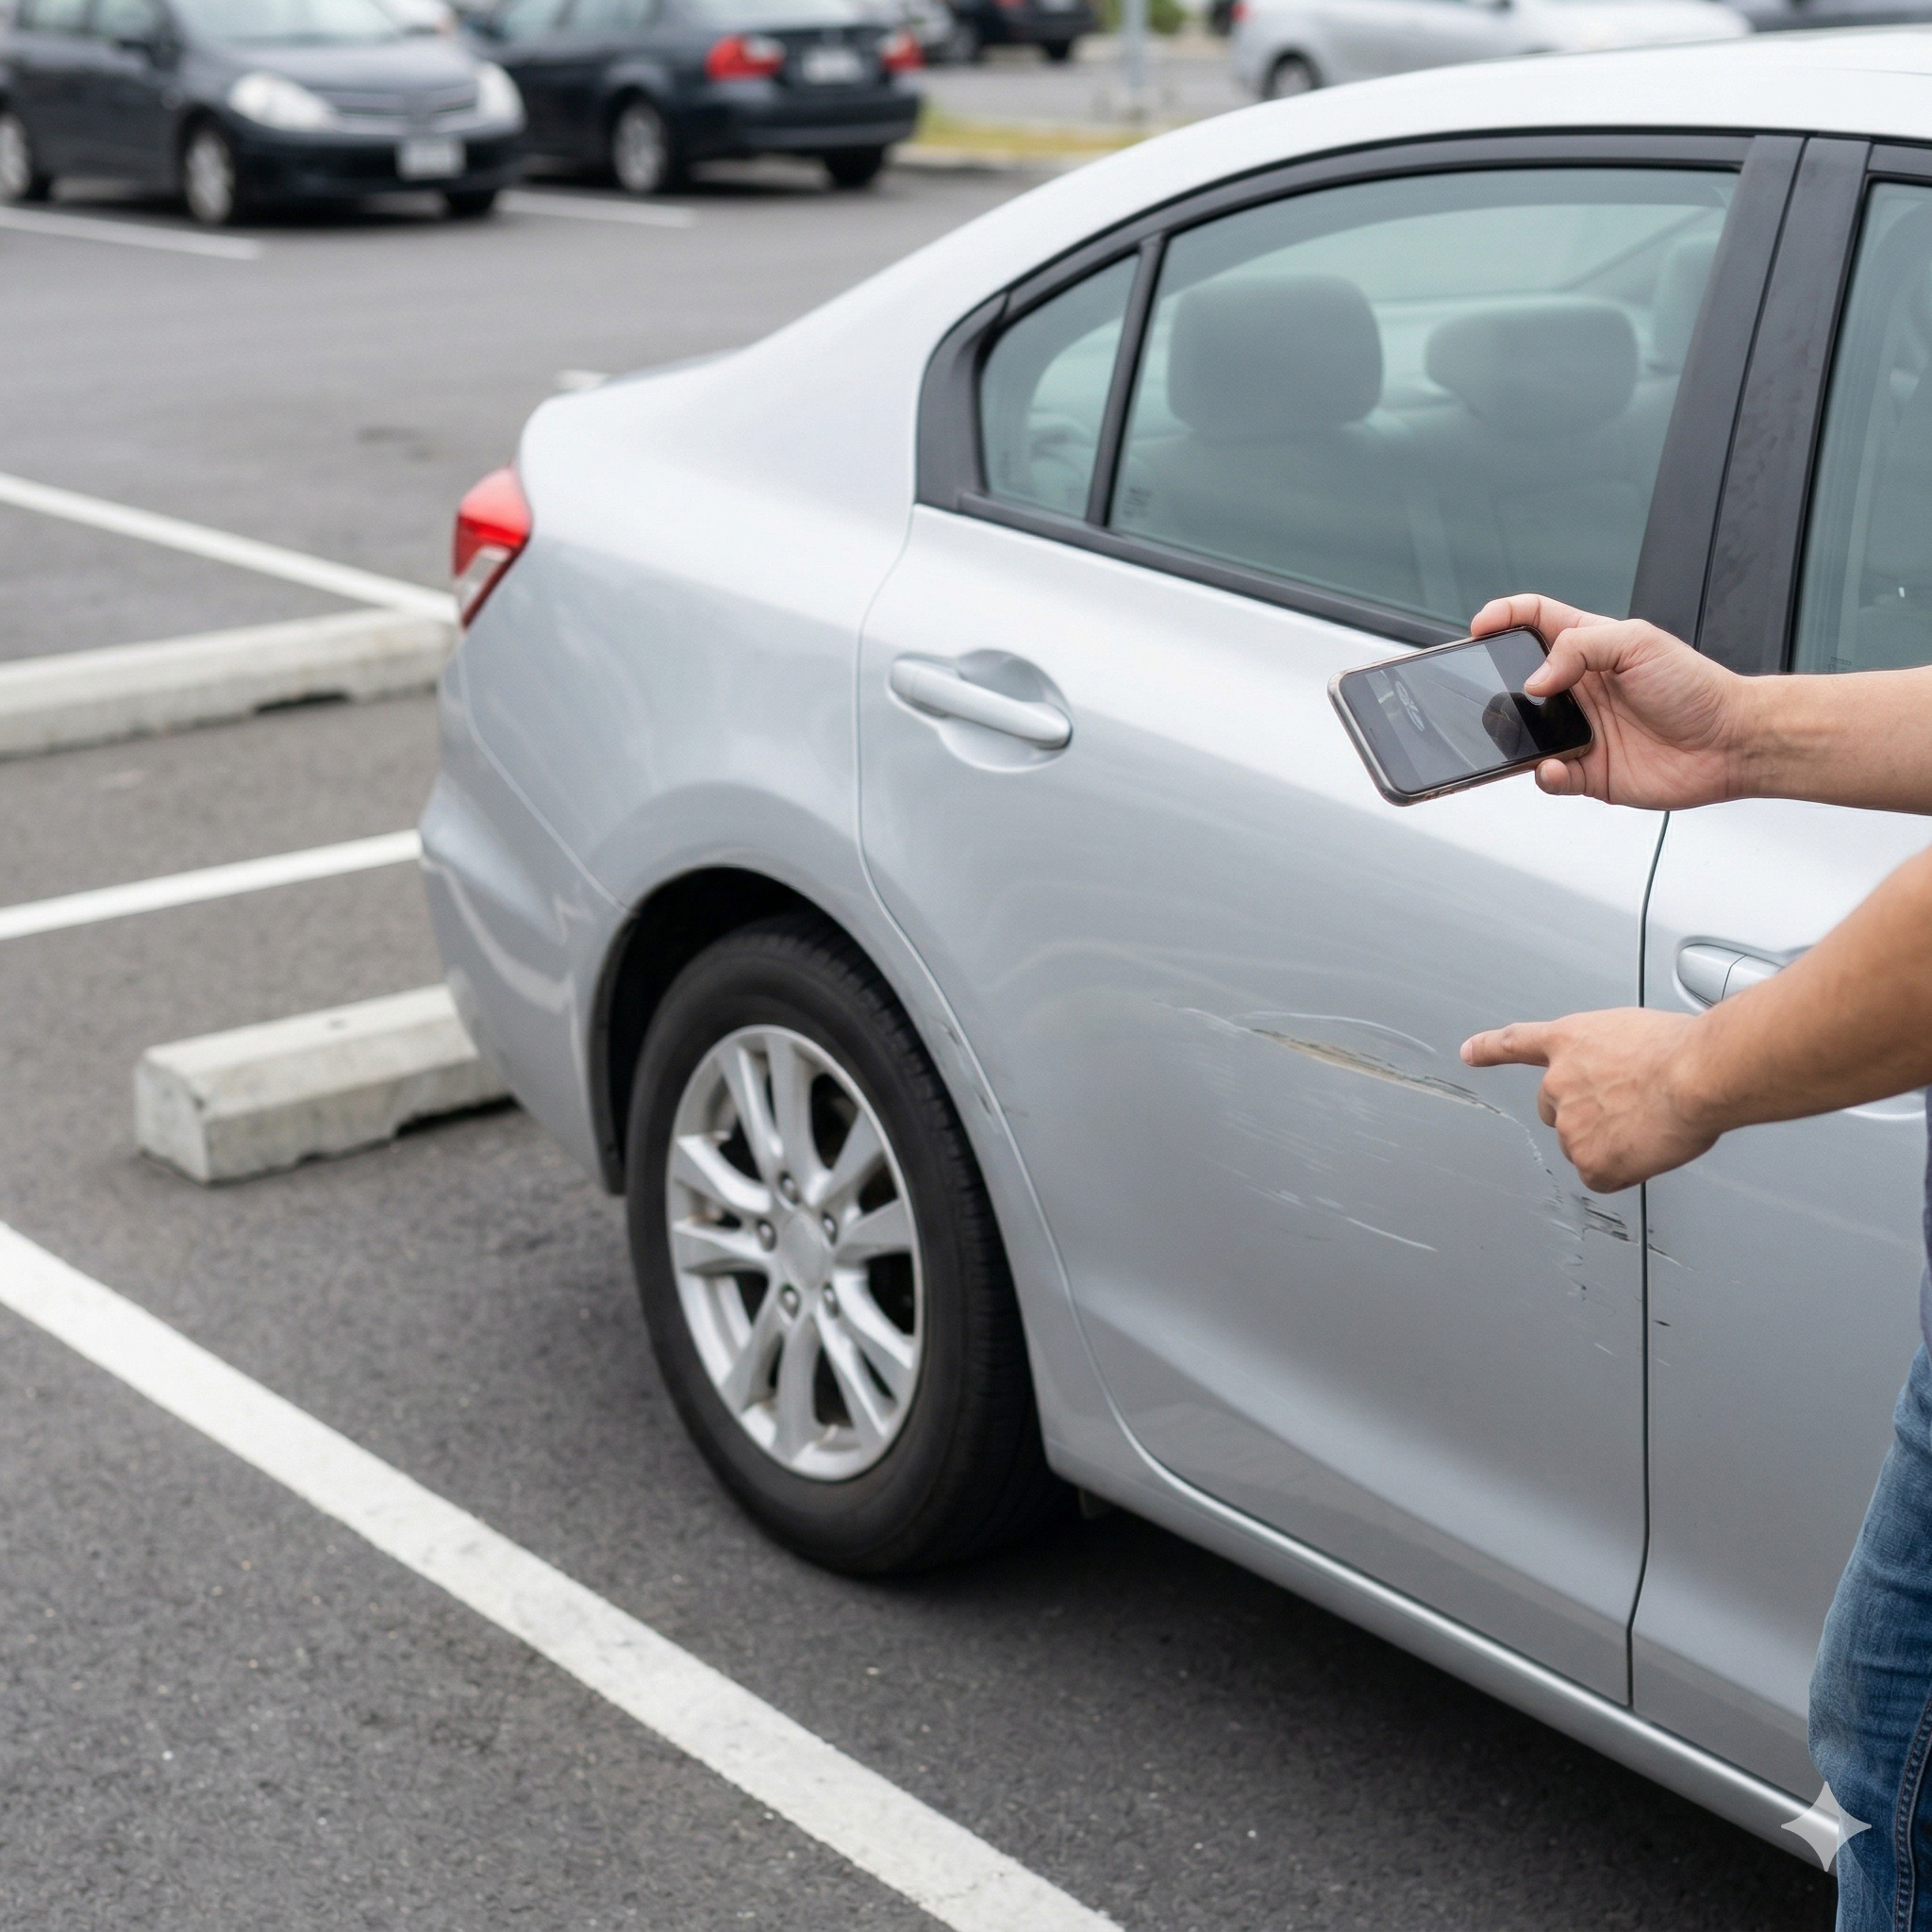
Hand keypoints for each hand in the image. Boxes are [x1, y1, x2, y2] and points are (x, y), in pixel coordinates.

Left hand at [1460, 1006, 1716, 1192]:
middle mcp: (1558, 1081)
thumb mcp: (1635, 1032)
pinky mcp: (1589, 1159)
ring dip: (1609, 1143)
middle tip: (1624, 1111)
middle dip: (1582, 1114)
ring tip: (1648, 1125)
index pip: (1515, 1043)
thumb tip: (1625, 1078)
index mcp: (1570, 1040)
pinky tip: (1645, 1152)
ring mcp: (1569, 1122)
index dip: (1489, 1049)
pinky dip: (1622, 1172)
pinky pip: (1600, 1177)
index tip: (1469, 1051)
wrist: (1697, 1073)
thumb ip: (1611, 1055)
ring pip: (1582, 1146)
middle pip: (1554, 1110)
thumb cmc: (1682, 1048)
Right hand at [1470, 595, 1755, 809]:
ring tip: (1515, 730)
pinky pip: (1548, 775)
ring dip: (1512, 733)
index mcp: (1589, 648)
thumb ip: (1578, 648)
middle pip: (1517, 678)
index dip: (1504, 617)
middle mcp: (1580, 689)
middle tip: (1486, 685)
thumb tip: (1534, 678)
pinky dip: (1545, 774)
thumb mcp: (1637, 642)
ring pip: (1524, 732)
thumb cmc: (1696, 687)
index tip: (1481, 627)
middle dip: (1495, 681)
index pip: (1535, 620)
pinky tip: (1556, 765)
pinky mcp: (1587, 771)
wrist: (1730, 742)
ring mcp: (1580, 730)